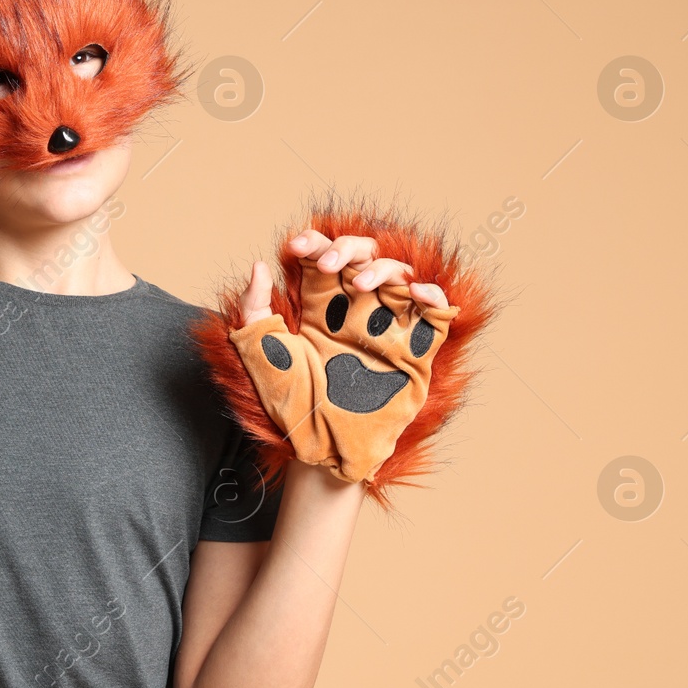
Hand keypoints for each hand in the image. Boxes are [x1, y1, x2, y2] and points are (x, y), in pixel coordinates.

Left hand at [232, 228, 458, 483]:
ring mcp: (385, 327)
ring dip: (382, 268)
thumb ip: (253, 309)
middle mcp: (355, 310)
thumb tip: (258, 266)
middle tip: (327, 263)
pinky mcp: (414, 350)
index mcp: (321, 305)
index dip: (313, 243)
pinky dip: (432, 295)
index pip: (324, 257)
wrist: (320, 444)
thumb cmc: (290, 402)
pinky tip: (416, 295)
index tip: (295, 247)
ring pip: (398, 274)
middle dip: (347, 247)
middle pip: (364, 255)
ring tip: (359, 284)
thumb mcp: (260, 351)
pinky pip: (434, 313)